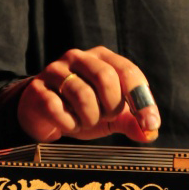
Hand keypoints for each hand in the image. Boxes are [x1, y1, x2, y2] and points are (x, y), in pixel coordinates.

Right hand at [17, 46, 159, 143]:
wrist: (43, 116)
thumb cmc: (82, 111)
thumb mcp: (111, 116)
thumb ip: (132, 121)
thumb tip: (151, 131)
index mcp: (102, 57)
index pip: (127, 70)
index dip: (141, 98)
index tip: (149, 122)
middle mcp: (78, 57)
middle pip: (105, 77)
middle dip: (111, 106)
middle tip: (106, 117)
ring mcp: (55, 70)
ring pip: (82, 95)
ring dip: (89, 118)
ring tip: (85, 122)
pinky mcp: (37, 89)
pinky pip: (57, 108)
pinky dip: (68, 124)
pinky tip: (68, 125)